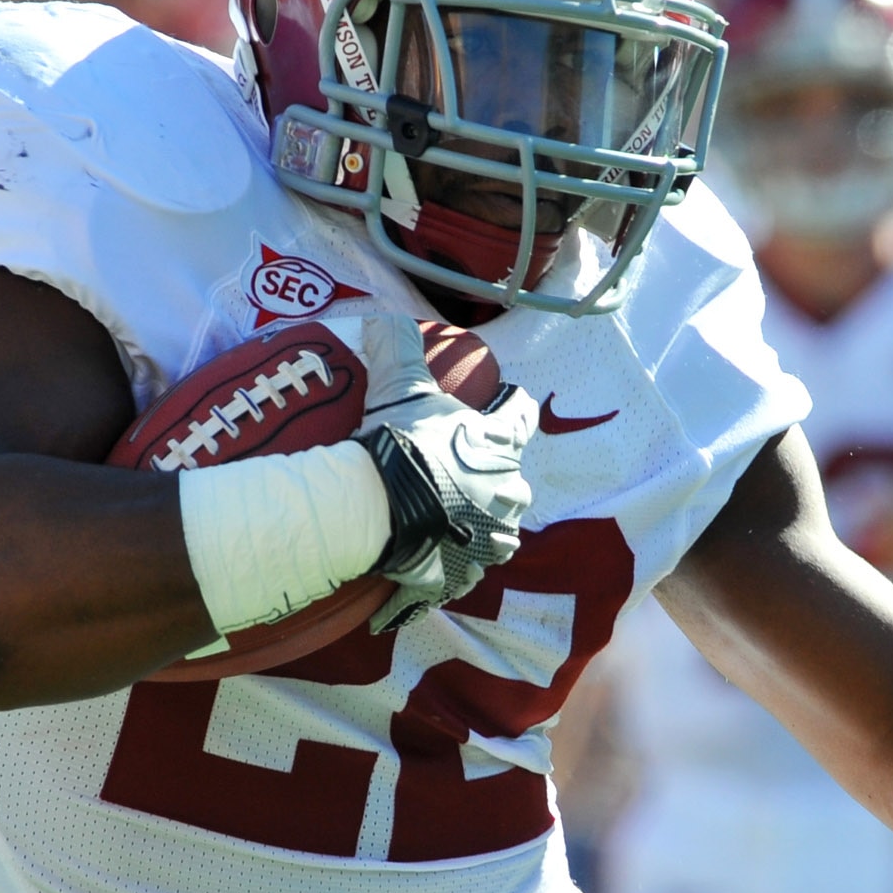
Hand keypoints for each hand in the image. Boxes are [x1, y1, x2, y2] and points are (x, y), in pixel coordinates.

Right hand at [356, 308, 536, 630]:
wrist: (372, 511)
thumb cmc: (397, 444)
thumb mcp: (397, 385)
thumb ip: (397, 345)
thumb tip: (380, 318)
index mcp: (502, 443)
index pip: (521, 414)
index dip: (506, 406)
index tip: (491, 406)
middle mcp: (510, 492)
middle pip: (508, 477)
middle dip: (485, 474)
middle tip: (445, 471)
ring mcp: (493, 539)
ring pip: (494, 527)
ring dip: (475, 521)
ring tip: (439, 517)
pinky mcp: (470, 575)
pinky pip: (468, 567)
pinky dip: (452, 560)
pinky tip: (428, 552)